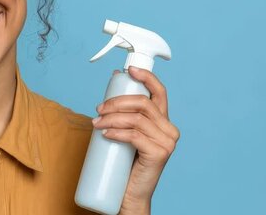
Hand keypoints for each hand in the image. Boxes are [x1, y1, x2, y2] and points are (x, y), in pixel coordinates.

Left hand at [92, 67, 179, 213]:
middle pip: (143, 103)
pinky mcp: (159, 154)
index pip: (160, 92)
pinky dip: (117, 132)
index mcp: (163, 121)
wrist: (129, 194)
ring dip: (112, 117)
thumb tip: (108, 95)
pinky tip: (106, 134)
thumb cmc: (124, 163)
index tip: (129, 70)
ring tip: (96, 123)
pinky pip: (135, 135)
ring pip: (136, 119)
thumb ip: (123, 117)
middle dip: (117, 102)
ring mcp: (167, 142)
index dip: (146, 77)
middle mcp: (169, 129)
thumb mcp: (125, 134)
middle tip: (98, 109)